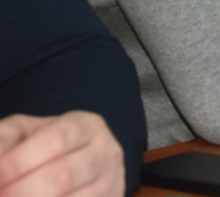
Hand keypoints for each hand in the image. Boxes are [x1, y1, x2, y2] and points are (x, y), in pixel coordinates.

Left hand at [0, 112, 123, 196]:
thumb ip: (4, 139)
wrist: (79, 164)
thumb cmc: (42, 147)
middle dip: (21, 190)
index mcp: (87, 126)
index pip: (56, 141)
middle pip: (63, 176)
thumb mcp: (24, 133)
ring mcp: (111, 184)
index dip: (18, 162)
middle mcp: (107, 153)